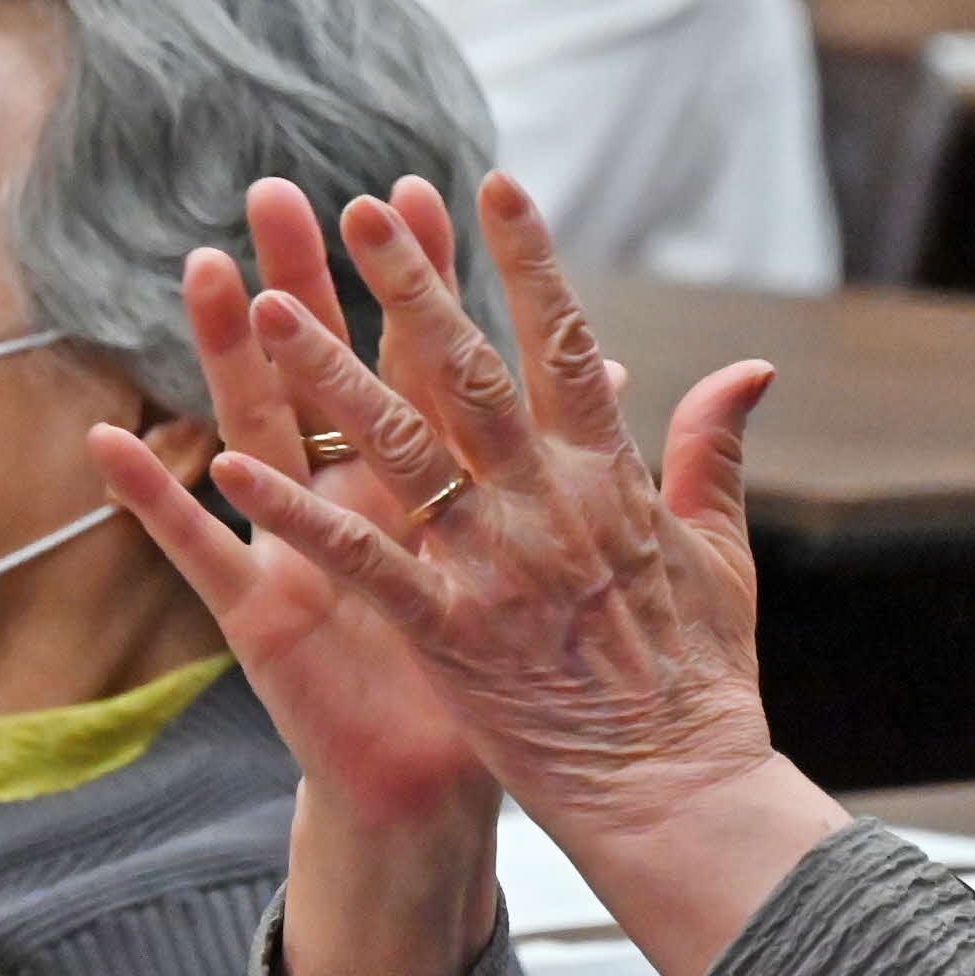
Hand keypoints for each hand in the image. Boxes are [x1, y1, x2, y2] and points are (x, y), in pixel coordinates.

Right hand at [93, 180, 508, 975]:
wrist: (440, 795)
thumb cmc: (498, 681)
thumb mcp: (552, 567)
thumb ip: (585, 464)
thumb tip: (616, 368)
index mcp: (435, 486)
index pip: (429, 360)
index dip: (423, 281)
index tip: (420, 190)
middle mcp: (360, 500)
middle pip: (331, 372)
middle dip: (311, 283)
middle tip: (282, 192)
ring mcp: (302, 551)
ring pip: (261, 434)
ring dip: (231, 356)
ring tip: (208, 270)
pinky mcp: (264, 618)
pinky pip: (202, 553)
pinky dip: (156, 499)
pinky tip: (110, 441)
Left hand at [169, 173, 847, 975]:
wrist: (678, 792)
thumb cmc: (702, 680)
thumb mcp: (723, 553)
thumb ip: (716, 451)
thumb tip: (748, 367)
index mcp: (615, 479)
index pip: (568, 344)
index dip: (530, 260)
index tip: (495, 183)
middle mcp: (549, 505)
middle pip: (468, 372)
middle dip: (409, 284)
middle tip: (356, 208)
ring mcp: (494, 565)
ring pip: (396, 447)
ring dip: (326, 373)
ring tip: (268, 304)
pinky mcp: (446, 632)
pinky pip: (355, 560)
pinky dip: (290, 511)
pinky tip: (226, 467)